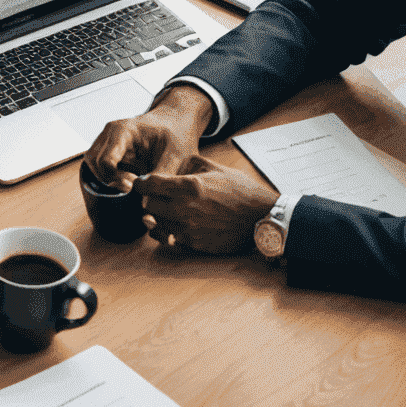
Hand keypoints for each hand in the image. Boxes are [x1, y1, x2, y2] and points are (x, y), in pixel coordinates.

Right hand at [85, 82, 214, 190]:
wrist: (175, 122)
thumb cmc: (175, 135)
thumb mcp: (174, 155)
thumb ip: (160, 176)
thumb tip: (146, 202)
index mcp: (122, 131)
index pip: (105, 161)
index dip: (115, 179)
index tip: (132, 187)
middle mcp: (108, 135)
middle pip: (95, 165)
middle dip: (112, 181)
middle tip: (134, 188)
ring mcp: (105, 142)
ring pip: (95, 169)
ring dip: (111, 180)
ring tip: (134, 182)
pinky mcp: (108, 151)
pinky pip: (102, 169)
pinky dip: (114, 178)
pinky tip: (132, 179)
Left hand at [135, 155, 276, 252]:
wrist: (263, 218)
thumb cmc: (242, 191)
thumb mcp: (216, 168)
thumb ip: (191, 163)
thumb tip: (175, 164)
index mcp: (189, 186)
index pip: (149, 184)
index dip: (141, 182)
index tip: (143, 181)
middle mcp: (185, 208)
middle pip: (146, 205)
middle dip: (147, 199)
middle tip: (154, 196)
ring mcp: (188, 228)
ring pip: (154, 223)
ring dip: (155, 216)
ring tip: (163, 210)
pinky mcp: (194, 243)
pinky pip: (167, 237)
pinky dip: (165, 230)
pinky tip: (172, 223)